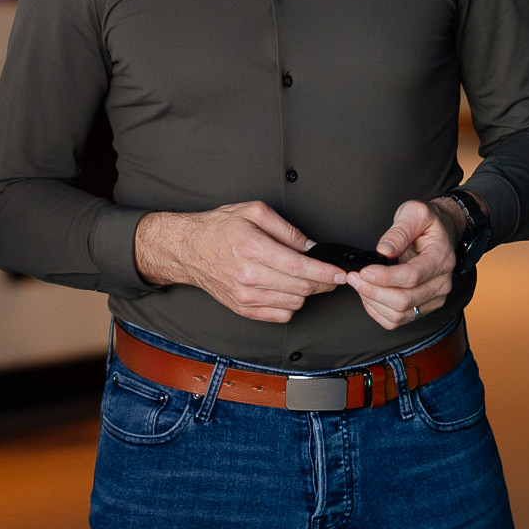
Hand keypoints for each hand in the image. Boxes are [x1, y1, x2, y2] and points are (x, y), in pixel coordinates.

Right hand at [134, 201, 346, 322]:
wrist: (188, 249)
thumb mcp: (254, 212)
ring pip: (293, 304)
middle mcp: (249, 276)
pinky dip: (289, 306)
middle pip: (300, 289)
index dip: (325, 273)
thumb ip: (287, 229)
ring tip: (304, 280)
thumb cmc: (219, 228)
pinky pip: (279, 316)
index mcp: (253, 248)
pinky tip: (286, 291)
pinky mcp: (242, 308)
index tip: (340, 274)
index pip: (300, 268)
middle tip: (329, 276)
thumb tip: (311, 247)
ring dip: (305, 294)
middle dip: (322, 284)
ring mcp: (245, 296)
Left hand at [344, 198, 461, 330]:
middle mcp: (441, 283)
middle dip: (372, 291)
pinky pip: (397, 320)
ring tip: (358, 284)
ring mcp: (433, 298)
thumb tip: (384, 250)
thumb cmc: (428, 223)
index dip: (384, 277)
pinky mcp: (423, 307)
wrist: (442, 233)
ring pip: (399, 314)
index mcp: (441, 259)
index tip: (363, 271)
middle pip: (404, 300)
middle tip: (353, 277)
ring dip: (373, 302)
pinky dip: (378, 312)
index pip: (412, 276)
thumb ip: (399, 231)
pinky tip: (368, 296)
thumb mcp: (414, 213)